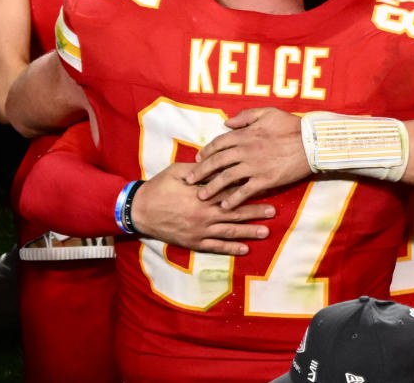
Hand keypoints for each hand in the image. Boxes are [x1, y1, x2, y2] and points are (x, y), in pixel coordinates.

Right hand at [130, 162, 273, 255]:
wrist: (140, 210)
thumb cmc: (159, 187)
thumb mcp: (179, 171)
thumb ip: (199, 170)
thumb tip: (217, 164)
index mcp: (202, 195)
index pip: (230, 192)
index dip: (247, 190)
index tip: (263, 187)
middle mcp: (204, 214)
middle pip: (235, 213)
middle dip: (255, 212)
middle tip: (273, 211)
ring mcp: (200, 230)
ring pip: (229, 231)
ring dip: (249, 232)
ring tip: (266, 232)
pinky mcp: (194, 242)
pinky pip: (216, 247)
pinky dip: (231, 248)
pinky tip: (244, 249)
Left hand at [186, 108, 310, 208]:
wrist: (311, 142)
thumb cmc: (291, 125)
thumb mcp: (267, 112)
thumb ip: (245, 116)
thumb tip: (226, 123)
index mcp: (245, 134)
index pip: (218, 143)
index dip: (206, 152)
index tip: (198, 159)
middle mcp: (245, 150)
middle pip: (217, 162)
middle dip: (201, 172)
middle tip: (189, 181)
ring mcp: (254, 166)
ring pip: (226, 178)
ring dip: (212, 187)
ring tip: (201, 196)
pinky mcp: (265, 180)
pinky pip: (245, 191)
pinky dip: (233, 199)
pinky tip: (225, 206)